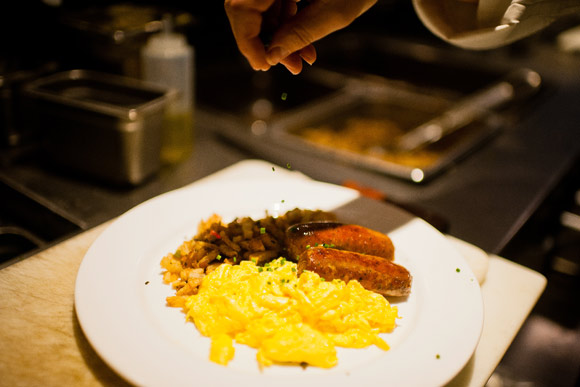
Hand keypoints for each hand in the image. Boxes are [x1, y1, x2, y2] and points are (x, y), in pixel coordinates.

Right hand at [224, 0, 377, 73]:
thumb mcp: (335, 11)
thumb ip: (301, 33)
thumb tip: (273, 56)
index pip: (239, 6)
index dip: (246, 39)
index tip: (263, 65)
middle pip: (249, 9)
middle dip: (269, 42)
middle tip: (290, 66)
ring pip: (264, 9)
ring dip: (281, 38)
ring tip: (304, 60)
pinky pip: (276, 3)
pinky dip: (289, 25)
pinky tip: (305, 46)